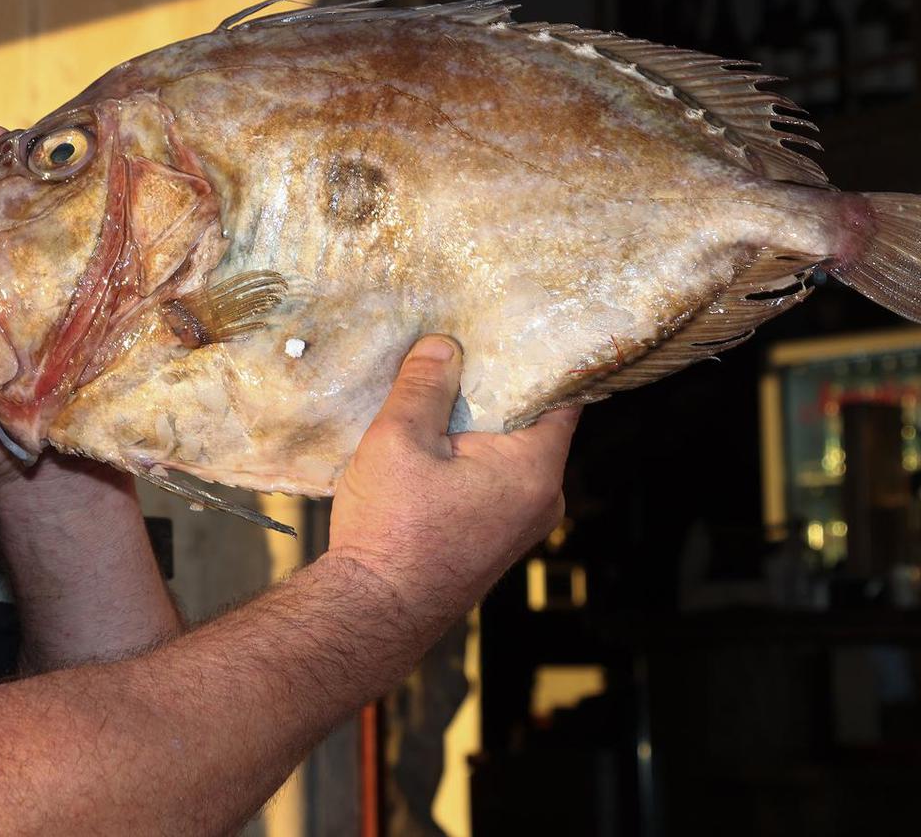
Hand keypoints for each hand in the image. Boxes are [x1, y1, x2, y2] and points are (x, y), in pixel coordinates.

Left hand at [0, 125, 131, 503]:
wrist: (68, 496)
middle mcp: (18, 289)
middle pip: (23, 216)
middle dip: (38, 170)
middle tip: (58, 128)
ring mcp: (65, 303)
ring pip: (71, 239)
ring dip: (86, 199)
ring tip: (106, 151)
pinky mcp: (107, 323)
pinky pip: (115, 277)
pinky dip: (128, 246)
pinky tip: (147, 211)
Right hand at [327, 335, 577, 637]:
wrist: (374, 610)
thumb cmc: (391, 529)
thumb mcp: (398, 439)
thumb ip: (424, 386)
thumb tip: (443, 345)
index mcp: (535, 468)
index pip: (561, 393)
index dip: (538, 357)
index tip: (511, 326)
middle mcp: (543, 498)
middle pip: (531, 421)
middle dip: (495, 388)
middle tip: (459, 349)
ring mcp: (521, 523)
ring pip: (508, 452)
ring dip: (475, 426)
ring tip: (435, 393)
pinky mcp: (495, 537)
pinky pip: (493, 480)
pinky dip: (468, 457)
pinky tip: (429, 444)